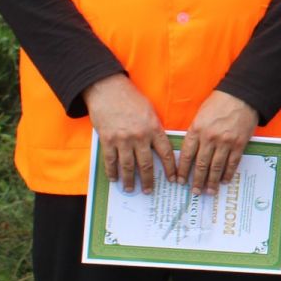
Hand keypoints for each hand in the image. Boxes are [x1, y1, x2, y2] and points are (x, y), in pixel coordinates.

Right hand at [83, 74, 175, 193]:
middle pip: (146, 164)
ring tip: (130, 188)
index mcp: (154, 128)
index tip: (172, 180)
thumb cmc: (131, 98)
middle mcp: (140, 136)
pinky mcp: (107, 139)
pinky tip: (114, 178)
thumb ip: (154, 129)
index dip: (170, 169)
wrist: (108, 89)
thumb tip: (158, 147)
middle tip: (149, 191)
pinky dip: (112, 171)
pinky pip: (110, 160)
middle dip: (148, 180)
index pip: (165, 153)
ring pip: (127, 165)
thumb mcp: (150, 112)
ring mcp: (122, 139)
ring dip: (129, 179)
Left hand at [180, 90, 257, 195]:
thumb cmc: (219, 103)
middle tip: (194, 191)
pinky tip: (224, 180)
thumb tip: (191, 151)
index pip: (187, 155)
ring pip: (216, 167)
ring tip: (209, 191)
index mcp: (197, 130)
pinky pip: (232, 163)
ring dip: (212, 181)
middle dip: (197, 180)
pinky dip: (228, 173)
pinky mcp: (239, 144)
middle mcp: (209, 138)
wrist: (242, 96)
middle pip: (201, 164)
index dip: (183, 171)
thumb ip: (195, 132)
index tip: (180, 181)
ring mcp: (225, 142)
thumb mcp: (200, 115)